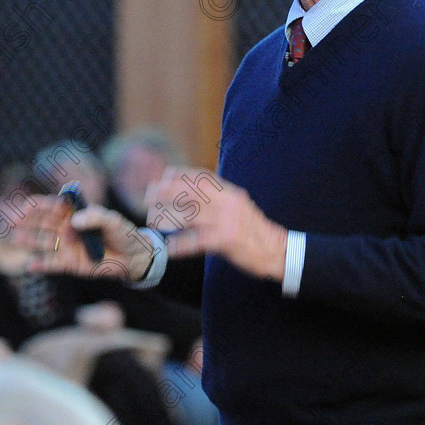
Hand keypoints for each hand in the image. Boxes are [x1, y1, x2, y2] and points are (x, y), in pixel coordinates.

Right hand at [10, 195, 157, 281]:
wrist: (132, 257)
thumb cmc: (124, 233)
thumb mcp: (114, 221)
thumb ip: (96, 217)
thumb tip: (74, 221)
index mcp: (75, 212)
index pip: (53, 205)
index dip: (40, 204)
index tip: (28, 206)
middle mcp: (67, 227)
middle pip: (42, 222)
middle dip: (26, 220)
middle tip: (11, 221)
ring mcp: (66, 245)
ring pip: (42, 241)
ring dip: (28, 239)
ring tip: (15, 238)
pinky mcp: (68, 263)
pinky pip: (50, 263)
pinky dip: (39, 264)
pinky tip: (29, 265)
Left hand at [145, 167, 287, 281]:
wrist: (276, 249)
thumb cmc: (253, 230)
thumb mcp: (238, 206)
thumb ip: (218, 199)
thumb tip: (193, 195)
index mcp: (230, 192)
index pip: (202, 177)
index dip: (180, 175)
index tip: (163, 176)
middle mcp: (228, 202)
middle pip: (191, 192)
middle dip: (167, 192)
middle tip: (148, 196)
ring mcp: (227, 220)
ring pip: (191, 215)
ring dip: (169, 217)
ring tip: (153, 221)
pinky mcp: (227, 239)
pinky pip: (198, 241)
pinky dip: (181, 244)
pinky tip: (170, 248)